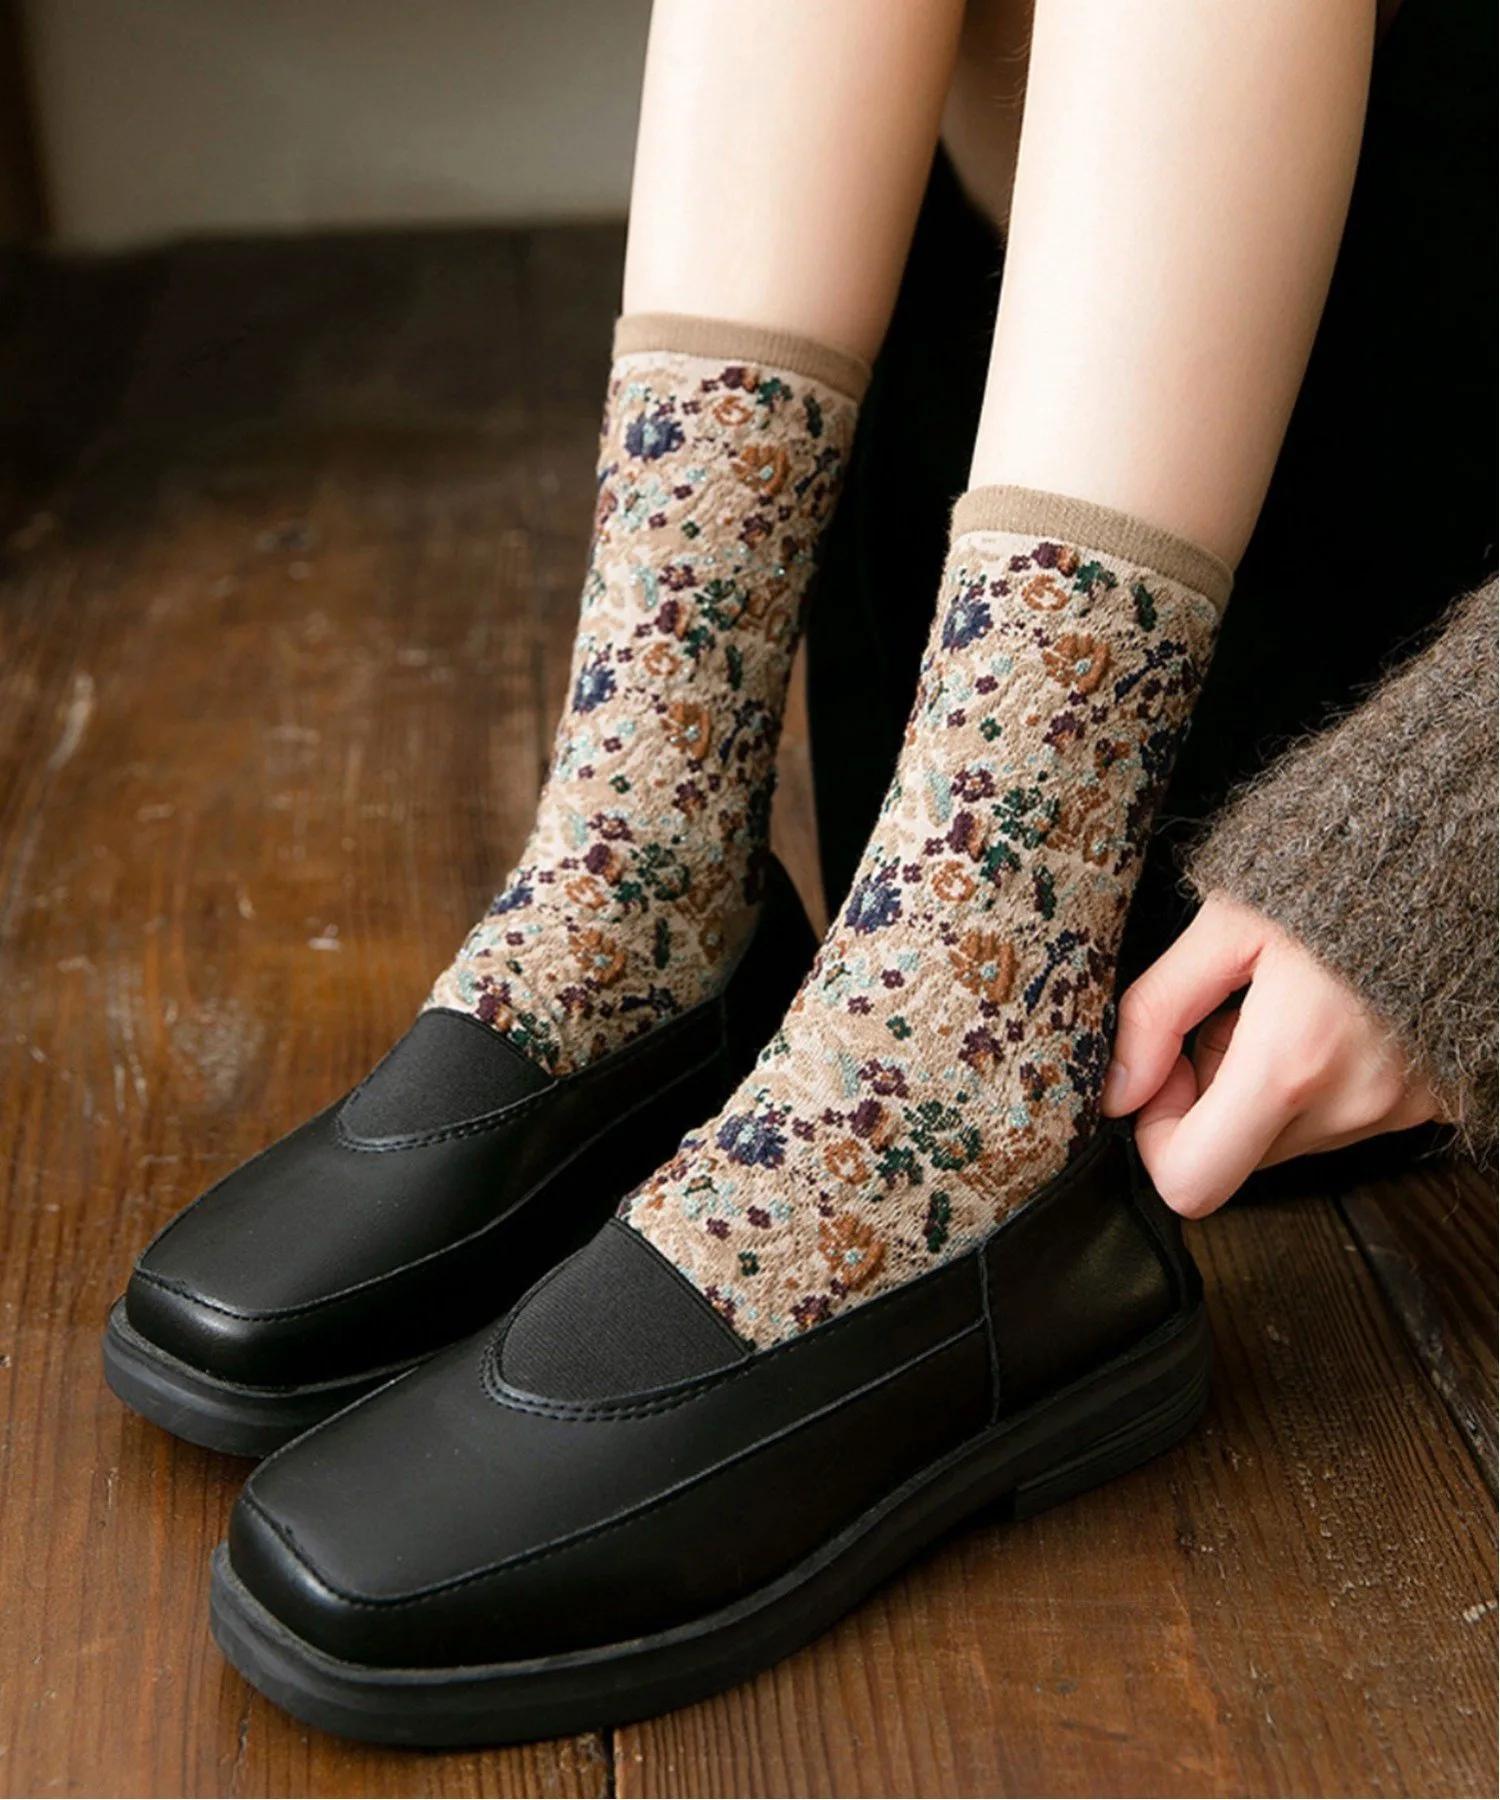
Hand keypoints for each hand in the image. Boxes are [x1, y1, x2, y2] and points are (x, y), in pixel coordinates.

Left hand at [1100, 891, 1444, 1217]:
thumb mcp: (1226, 923)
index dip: (1156, 1135)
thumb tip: (1117, 1092)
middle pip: (1235, 1157)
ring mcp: (1395, 1110)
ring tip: (1285, 1008)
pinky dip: (1315, 1084)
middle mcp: (1350, 1103)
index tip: (1165, 1073)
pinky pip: (1339, 1121)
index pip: (1193, 1181)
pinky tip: (1326, 1019)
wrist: (1446, 859)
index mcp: (1291, 1062)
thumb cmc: (1339, 875)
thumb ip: (1157, 1011)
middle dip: (1210, 1098)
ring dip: (1263, 1086)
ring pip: (1284, 1138)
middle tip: (1225, 1020)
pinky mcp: (1427, 1104)